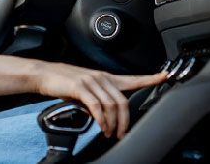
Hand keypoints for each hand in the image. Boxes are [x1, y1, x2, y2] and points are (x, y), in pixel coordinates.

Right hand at [34, 62, 166, 138]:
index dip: (150, 78)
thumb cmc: (65, 82)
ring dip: (113, 123)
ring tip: (110, 133)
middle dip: (125, 121)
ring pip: (111, 105)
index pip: (132, 78)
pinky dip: (101, 119)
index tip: (164, 77)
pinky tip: (101, 126)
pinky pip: (97, 106)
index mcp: (106, 77)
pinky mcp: (80, 87)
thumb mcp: (87, 88)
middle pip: (123, 101)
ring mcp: (91, 81)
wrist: (45, 75)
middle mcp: (102, 77)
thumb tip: (109, 115)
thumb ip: (100, 98)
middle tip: (122, 134)